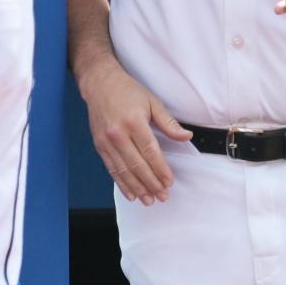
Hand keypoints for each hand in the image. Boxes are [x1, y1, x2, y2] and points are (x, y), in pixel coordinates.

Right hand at [80, 56, 191, 204]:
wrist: (99, 83)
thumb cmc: (127, 91)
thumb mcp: (152, 102)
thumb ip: (168, 123)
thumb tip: (186, 137)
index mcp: (134, 122)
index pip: (150, 152)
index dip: (160, 170)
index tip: (169, 182)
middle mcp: (118, 134)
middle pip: (137, 165)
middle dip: (151, 183)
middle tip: (162, 196)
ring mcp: (106, 141)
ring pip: (123, 171)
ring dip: (137, 188)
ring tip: (148, 200)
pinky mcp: (99, 146)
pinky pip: (111, 169)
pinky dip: (121, 183)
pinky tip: (131, 193)